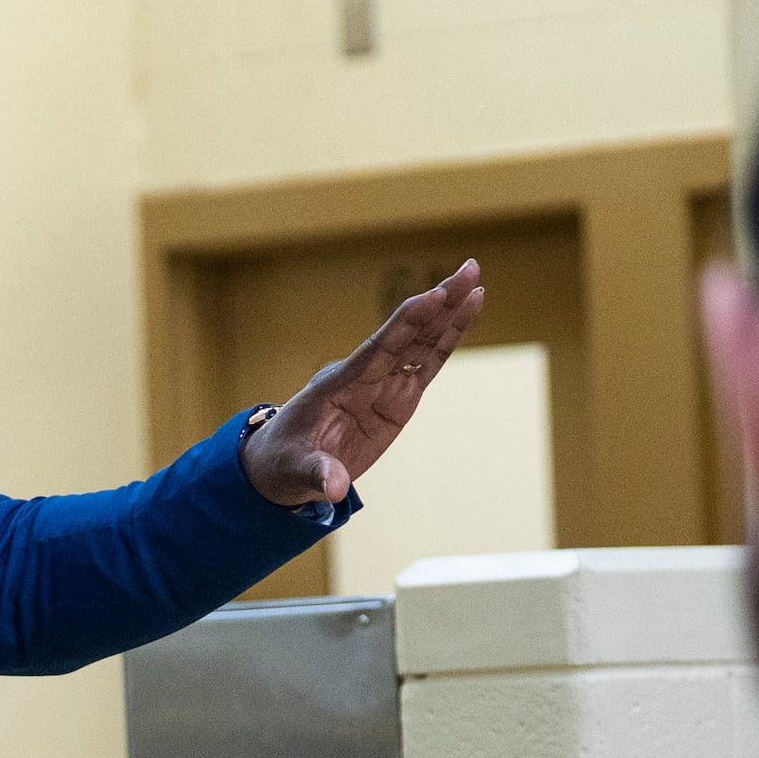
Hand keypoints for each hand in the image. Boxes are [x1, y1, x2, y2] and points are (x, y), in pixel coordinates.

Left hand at [242, 260, 485, 507]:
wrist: (283, 465)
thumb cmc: (283, 461)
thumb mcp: (295, 469)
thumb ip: (318, 473)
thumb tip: (335, 488)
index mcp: (338, 384)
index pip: (377, 349)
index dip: (404, 324)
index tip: (431, 297)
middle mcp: (364, 376)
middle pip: (406, 334)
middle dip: (437, 303)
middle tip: (469, 269)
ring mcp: (383, 385)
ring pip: (420, 342)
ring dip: (448, 313)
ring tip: (475, 282)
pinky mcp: (398, 398)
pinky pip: (427, 364)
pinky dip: (447, 340)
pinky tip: (467, 312)